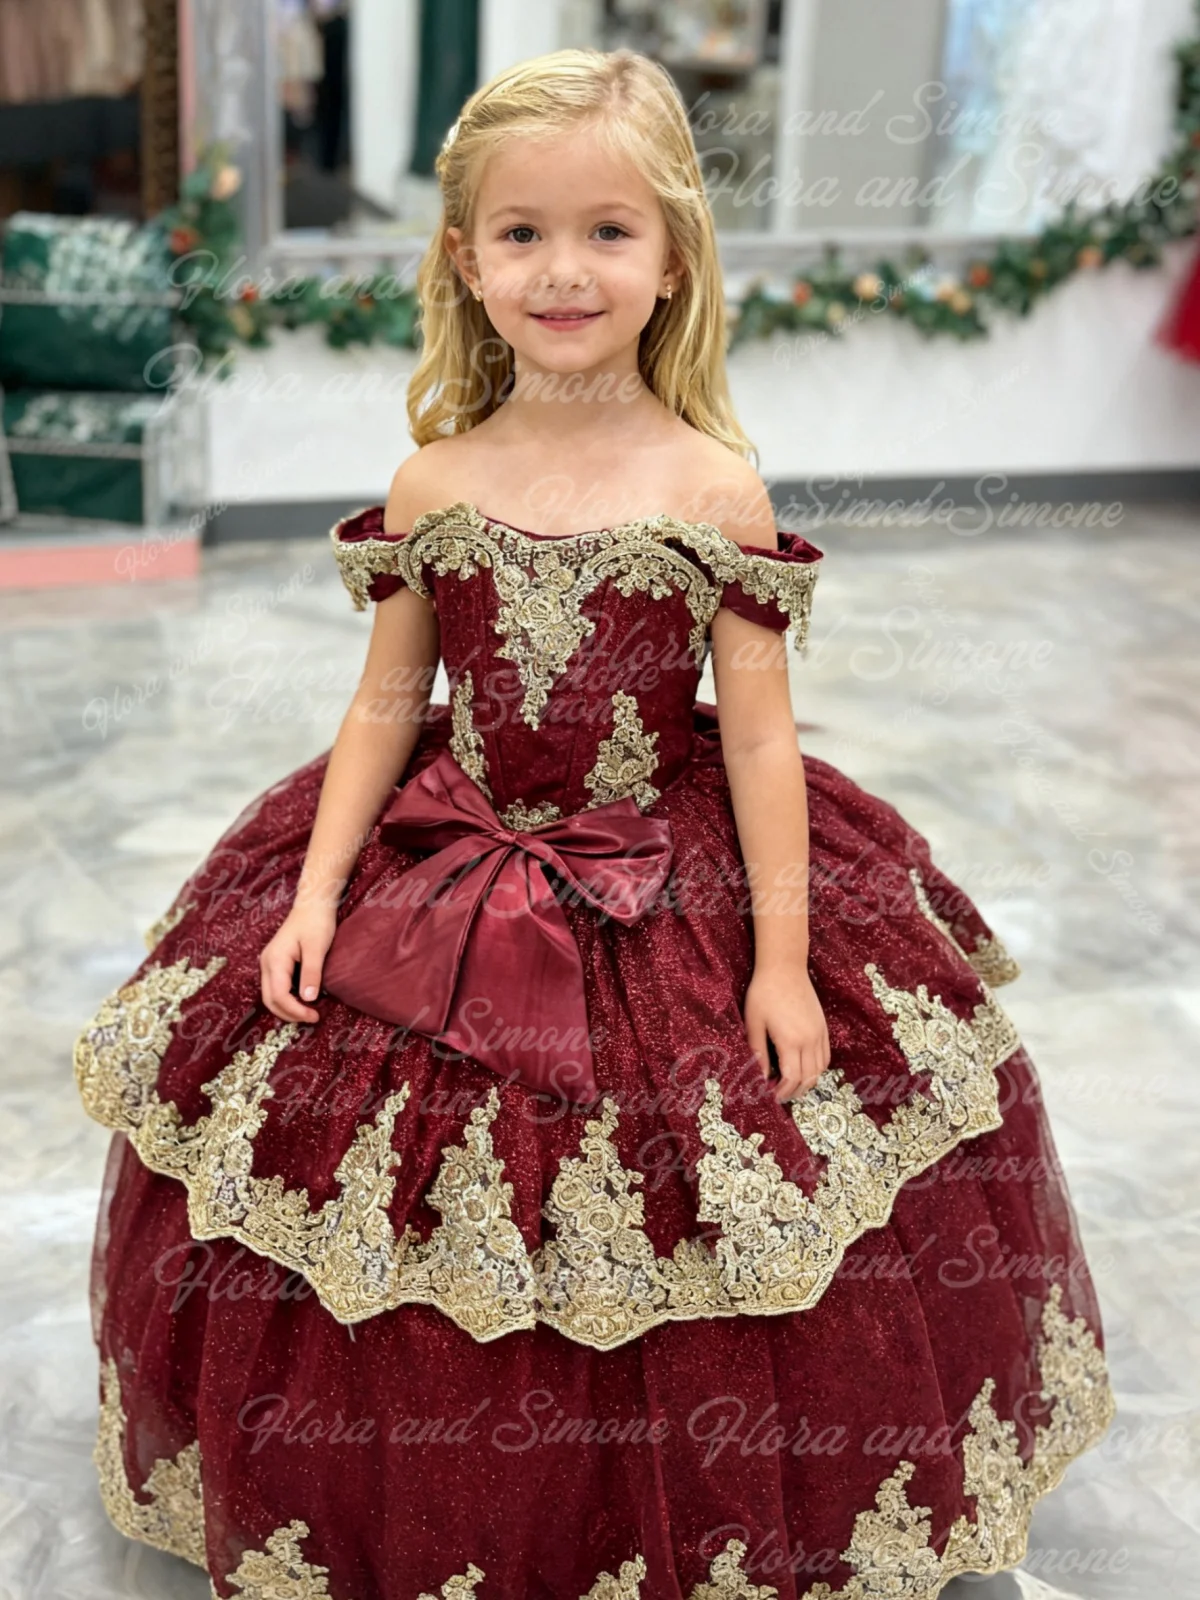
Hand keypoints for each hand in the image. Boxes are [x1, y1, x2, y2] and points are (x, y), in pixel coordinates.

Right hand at [260, 904, 336, 1023]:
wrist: (313, 904)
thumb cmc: (316, 922)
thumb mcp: (316, 948)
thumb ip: (311, 973)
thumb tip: (308, 999)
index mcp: (274, 960)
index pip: (278, 995)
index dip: (294, 1011)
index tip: (314, 1016)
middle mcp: (266, 963)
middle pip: (270, 999)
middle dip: (289, 1013)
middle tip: (312, 1018)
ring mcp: (269, 963)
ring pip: (271, 995)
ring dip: (287, 1008)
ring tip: (308, 1013)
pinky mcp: (276, 963)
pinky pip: (276, 987)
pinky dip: (287, 998)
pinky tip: (303, 1000)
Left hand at [743, 964, 830, 1102]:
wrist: (785, 967)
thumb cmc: (764, 993)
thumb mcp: (754, 1022)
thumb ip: (757, 1051)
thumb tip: (759, 1076)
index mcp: (791, 1040)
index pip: (792, 1078)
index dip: (782, 1092)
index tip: (771, 1096)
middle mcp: (810, 1040)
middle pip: (809, 1078)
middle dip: (794, 1092)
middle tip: (779, 1095)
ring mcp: (819, 1033)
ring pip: (820, 1069)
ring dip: (807, 1082)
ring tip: (791, 1085)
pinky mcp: (823, 1026)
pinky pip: (825, 1056)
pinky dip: (817, 1068)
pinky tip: (804, 1068)